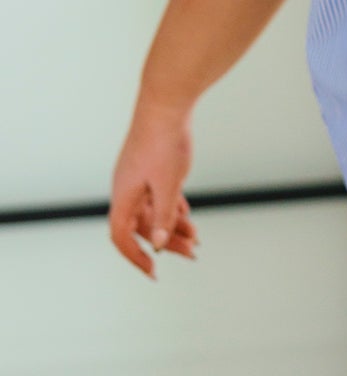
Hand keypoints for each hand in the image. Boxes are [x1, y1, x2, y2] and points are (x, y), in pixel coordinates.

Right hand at [108, 93, 199, 279]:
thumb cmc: (163, 142)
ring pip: (153, 211)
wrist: (166, 104)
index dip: (134, 256)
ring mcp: (137, 178)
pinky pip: (157, 197)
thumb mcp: (168, 184)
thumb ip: (164, 215)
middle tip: (191, 254)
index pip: (121, 236)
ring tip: (195, 238)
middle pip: (142, 226)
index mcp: (124, 195)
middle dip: (166, 242)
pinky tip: (187, 216)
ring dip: (173, 226)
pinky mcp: (149, 169)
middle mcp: (126, 189)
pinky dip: (172, 208)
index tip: (154, 271)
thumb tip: (161, 243)